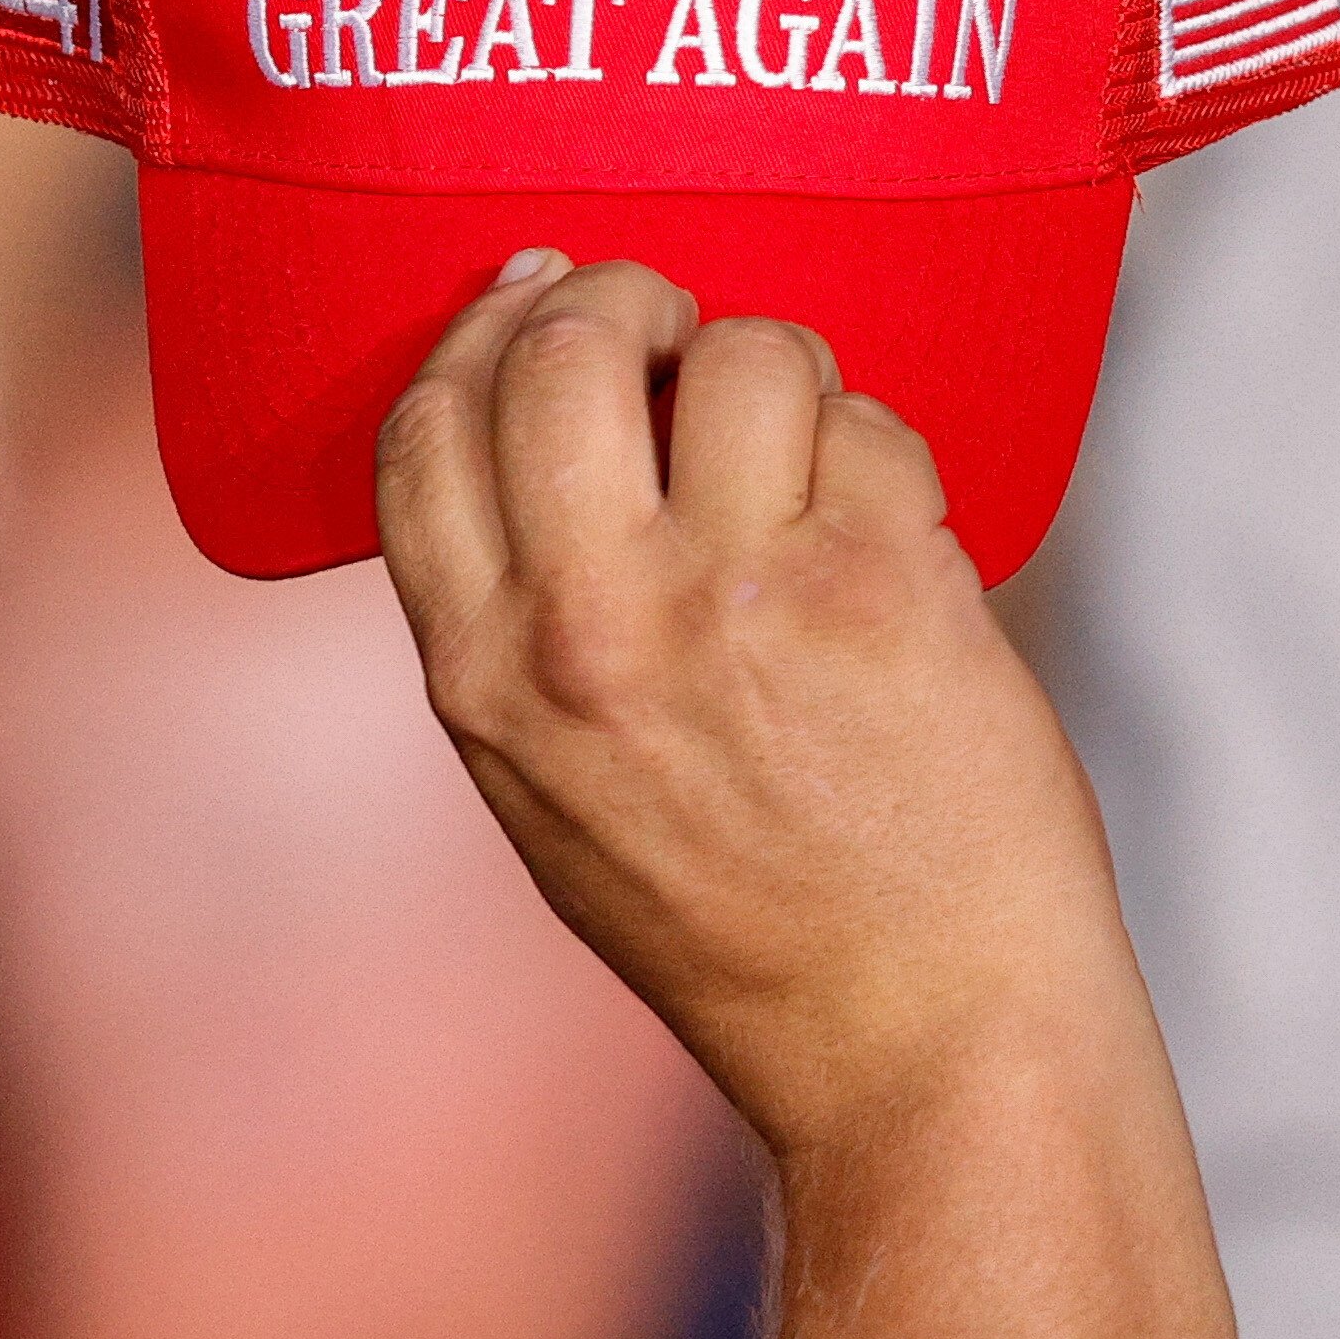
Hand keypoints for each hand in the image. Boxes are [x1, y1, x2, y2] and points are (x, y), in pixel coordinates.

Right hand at [369, 254, 1114, 1166]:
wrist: (917, 1044)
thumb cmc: (745, 926)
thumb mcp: (551, 794)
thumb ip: (519, 627)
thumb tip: (534, 423)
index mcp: (484, 680)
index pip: (422, 432)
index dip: (481, 332)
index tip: (534, 293)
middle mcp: (590, 627)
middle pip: (563, 346)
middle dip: (624, 297)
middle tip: (678, 325)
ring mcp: (736, 596)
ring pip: (742, 354)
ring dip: (784, 375)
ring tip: (810, 460)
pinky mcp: (879, 583)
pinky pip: (871, 425)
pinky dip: (886, 459)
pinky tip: (895, 544)